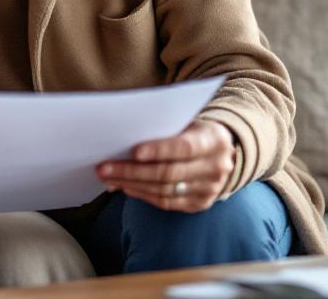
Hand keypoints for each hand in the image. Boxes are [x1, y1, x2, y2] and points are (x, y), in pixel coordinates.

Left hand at [96, 119, 234, 212]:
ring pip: (165, 190)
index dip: (159, 150)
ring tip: (109, 177)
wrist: (223, 153)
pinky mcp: (199, 203)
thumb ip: (163, 130)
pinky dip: (143, 194)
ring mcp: (209, 189)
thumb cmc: (193, 132)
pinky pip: (167, 202)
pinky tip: (125, 186)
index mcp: (213, 141)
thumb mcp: (187, 123)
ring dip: (132, 184)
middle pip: (169, 173)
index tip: (134, 151)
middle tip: (104, 168)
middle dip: (133, 171)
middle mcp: (215, 167)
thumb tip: (123, 141)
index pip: (184, 147)